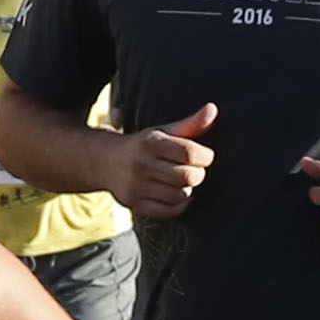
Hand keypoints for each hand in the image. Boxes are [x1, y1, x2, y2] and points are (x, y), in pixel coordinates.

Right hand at [114, 104, 218, 221]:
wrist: (106, 162)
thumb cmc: (144, 145)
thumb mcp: (164, 131)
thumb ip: (191, 123)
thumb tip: (213, 109)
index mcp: (151, 142)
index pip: (190, 152)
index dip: (206, 156)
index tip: (205, 156)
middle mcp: (142, 164)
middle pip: (187, 176)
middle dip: (198, 174)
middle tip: (193, 169)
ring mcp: (137, 186)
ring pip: (181, 195)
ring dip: (187, 189)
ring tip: (181, 181)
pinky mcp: (135, 204)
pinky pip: (169, 210)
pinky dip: (178, 204)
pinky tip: (175, 194)